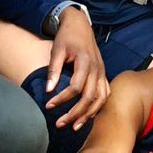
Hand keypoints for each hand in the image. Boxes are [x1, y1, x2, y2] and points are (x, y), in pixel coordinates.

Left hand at [47, 8, 108, 130]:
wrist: (80, 25)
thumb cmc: (67, 37)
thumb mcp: (57, 50)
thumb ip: (53, 70)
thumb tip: (48, 90)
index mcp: (85, 62)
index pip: (75, 87)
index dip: (62, 98)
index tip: (48, 105)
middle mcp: (97, 69)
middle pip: (89, 98)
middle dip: (75, 113)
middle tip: (59, 124)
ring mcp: (102, 73)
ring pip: (100, 99)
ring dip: (88, 115)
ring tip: (75, 127)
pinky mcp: (103, 75)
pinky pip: (105, 95)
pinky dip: (97, 107)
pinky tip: (87, 117)